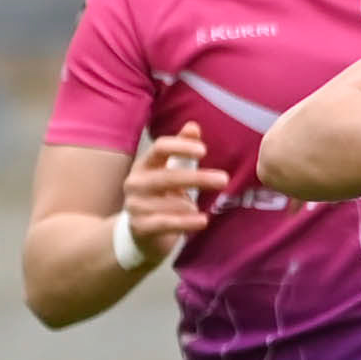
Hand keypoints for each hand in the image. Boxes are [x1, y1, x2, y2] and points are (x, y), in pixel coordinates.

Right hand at [121, 122, 228, 260]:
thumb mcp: (170, 170)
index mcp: (145, 164)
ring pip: (169, 203)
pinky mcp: (140, 227)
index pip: (160, 148)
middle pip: (168, 177)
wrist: (142, 233)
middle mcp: (136, 183)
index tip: (204, 151)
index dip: (181, 147)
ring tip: (197, 207)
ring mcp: (135, 206)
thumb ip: (182, 148)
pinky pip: (166, 223)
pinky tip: (203, 221)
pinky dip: (186, 222)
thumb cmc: (162, 196)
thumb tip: (193, 126)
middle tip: (224, 179)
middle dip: (197, 178)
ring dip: (189, 205)